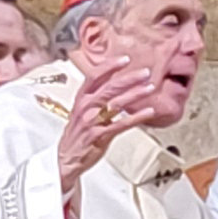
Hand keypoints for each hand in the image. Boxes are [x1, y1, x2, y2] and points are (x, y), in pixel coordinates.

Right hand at [56, 52, 171, 192]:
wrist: (67, 159)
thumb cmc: (78, 134)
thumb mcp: (82, 111)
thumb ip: (97, 98)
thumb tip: (116, 85)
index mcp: (81, 99)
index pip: (95, 76)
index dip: (110, 66)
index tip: (125, 59)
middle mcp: (86, 107)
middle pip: (109, 87)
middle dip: (129, 78)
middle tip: (145, 73)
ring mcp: (92, 121)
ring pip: (117, 103)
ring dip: (135, 94)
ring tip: (150, 87)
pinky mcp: (100, 136)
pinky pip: (121, 124)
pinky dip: (137, 117)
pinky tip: (149, 112)